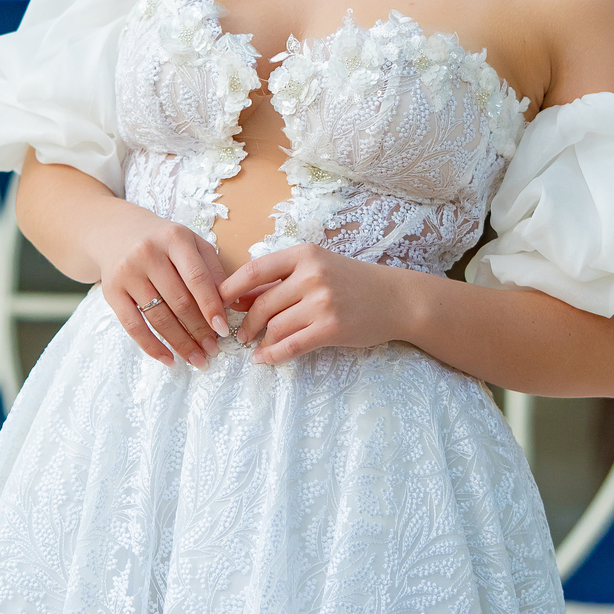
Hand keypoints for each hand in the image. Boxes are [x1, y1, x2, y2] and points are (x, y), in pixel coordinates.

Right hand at [89, 201, 229, 367]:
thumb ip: (211, 270)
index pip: (197, 278)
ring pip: (158, 316)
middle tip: (213, 350)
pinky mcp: (111, 290)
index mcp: (174, 238)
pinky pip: (133, 325)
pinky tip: (168, 359)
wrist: (115, 231)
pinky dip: (152, 346)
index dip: (211, 306)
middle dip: (199, 330)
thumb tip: (231, 305)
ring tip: (197, 359)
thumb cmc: (163, 241)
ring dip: (180, 343)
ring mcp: (127, 272)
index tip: (224, 330)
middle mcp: (148, 253)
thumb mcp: (191, 243)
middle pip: (178, 301)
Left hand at [218, 245, 411, 364]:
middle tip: (239, 335)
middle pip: (262, 304)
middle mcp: (312, 275)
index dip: (230, 288)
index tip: (217, 303)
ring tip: (255, 347)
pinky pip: (292, 345)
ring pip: (275, 326)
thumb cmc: (352, 282)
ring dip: (260, 340)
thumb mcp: (317, 269)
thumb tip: (238, 298)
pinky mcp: (331, 328)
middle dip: (245, 323)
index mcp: (305, 254)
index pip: (255, 270)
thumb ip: (280, 280)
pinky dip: (273, 355)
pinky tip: (265, 358)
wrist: (395, 299)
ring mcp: (322, 302)